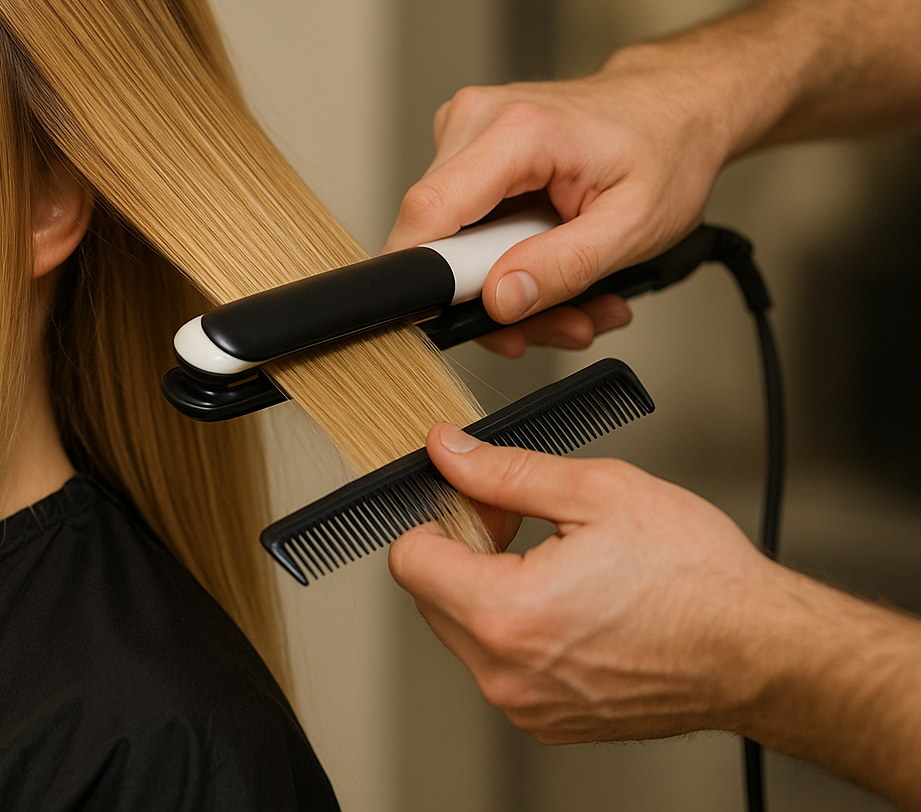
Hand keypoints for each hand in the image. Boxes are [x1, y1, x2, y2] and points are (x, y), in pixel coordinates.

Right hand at [386, 55, 736, 336]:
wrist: (677, 109)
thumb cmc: (667, 149)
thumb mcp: (636, 224)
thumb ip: (565, 266)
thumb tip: (500, 300)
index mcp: (516, 130)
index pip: (427, 214)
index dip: (437, 280)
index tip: (487, 314)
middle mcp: (475, 120)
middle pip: (437, 239)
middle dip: (494, 298)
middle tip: (559, 316)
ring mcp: (465, 133)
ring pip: (449, 243)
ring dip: (506, 285)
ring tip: (571, 295)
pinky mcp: (467, 153)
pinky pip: (463, 229)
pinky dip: (505, 259)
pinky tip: (551, 263)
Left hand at [388, 423, 792, 742]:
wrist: (763, 652)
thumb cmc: (698, 579)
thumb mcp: (597, 492)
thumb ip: (506, 472)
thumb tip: (450, 452)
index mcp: (507, 614)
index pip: (409, 560)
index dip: (438, 516)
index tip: (474, 501)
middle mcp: (506, 673)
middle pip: (430, 596)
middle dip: (463, 550)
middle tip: (520, 522)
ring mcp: (527, 705)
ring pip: (463, 631)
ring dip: (489, 589)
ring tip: (555, 562)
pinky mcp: (550, 721)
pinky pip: (501, 665)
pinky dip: (519, 630)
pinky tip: (571, 603)